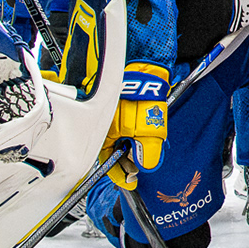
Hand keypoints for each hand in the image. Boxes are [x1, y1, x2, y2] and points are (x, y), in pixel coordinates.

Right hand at [107, 64, 168, 187]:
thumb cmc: (141, 93)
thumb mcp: (148, 131)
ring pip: (118, 139)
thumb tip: (144, 167)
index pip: (107, 162)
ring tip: (145, 146)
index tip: (131, 182)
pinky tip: (143, 132)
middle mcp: (100, 124)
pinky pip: (122, 126)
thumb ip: (146, 152)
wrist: (145, 65)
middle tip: (140, 166)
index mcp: (102, 133)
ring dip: (130, 146)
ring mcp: (107, 114)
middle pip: (111, 151)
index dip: (120, 175)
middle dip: (126, 161)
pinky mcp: (116, 104)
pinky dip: (132, 133)